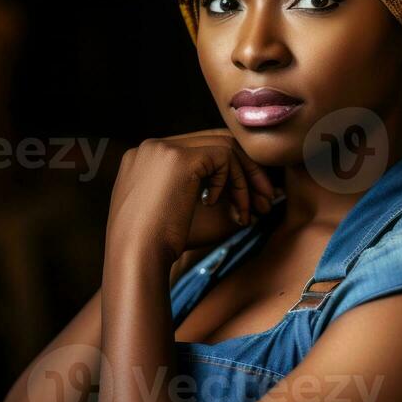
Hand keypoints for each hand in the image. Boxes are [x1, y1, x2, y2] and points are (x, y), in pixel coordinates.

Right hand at [104, 129, 279, 266]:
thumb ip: (221, 197)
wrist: (135, 259)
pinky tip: (215, 205)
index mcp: (147, 158)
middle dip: (246, 170)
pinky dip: (233, 181)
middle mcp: (152, 146)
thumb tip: (264, 195)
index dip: (228, 171)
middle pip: (214, 141)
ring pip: (223, 146)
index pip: (199, 149)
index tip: (248, 198)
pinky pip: (224, 157)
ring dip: (246, 178)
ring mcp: (163, 148)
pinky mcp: (178, 158)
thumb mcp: (193, 216)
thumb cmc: (162, 247)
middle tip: (266, 199)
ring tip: (255, 209)